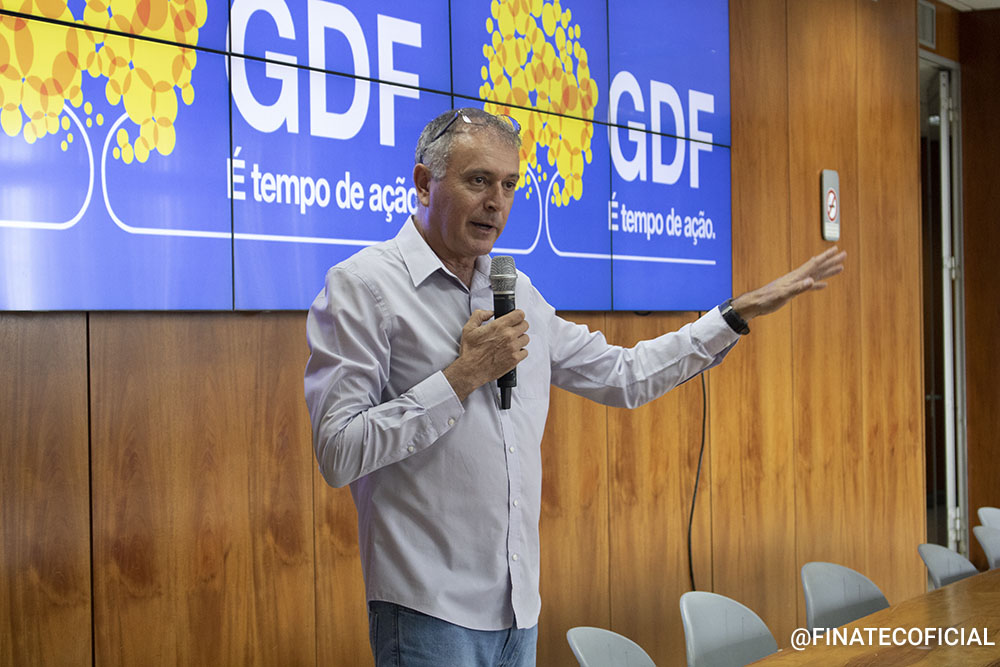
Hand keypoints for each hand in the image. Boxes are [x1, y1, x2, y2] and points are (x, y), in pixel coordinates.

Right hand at [444, 309, 529, 401]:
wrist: (471, 370)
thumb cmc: (470, 351)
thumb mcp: (469, 328)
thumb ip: (479, 315)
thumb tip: (489, 313)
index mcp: (499, 326)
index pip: (519, 315)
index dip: (517, 315)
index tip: (515, 318)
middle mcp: (508, 336)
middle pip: (525, 325)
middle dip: (519, 326)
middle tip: (512, 330)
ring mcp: (513, 348)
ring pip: (526, 338)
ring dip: (520, 339)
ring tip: (511, 342)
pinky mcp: (515, 359)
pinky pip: (525, 352)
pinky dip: (520, 351)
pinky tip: (511, 351)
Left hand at [731, 246, 845, 320]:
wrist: (756, 303)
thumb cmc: (768, 299)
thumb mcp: (783, 294)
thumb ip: (798, 287)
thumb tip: (812, 281)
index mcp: (796, 276)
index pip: (814, 263)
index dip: (826, 257)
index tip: (837, 249)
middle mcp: (798, 277)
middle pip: (818, 266)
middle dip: (831, 260)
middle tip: (844, 254)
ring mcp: (796, 283)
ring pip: (816, 274)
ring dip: (827, 271)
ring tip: (840, 268)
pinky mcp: (793, 290)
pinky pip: (809, 285)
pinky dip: (818, 284)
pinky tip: (823, 285)